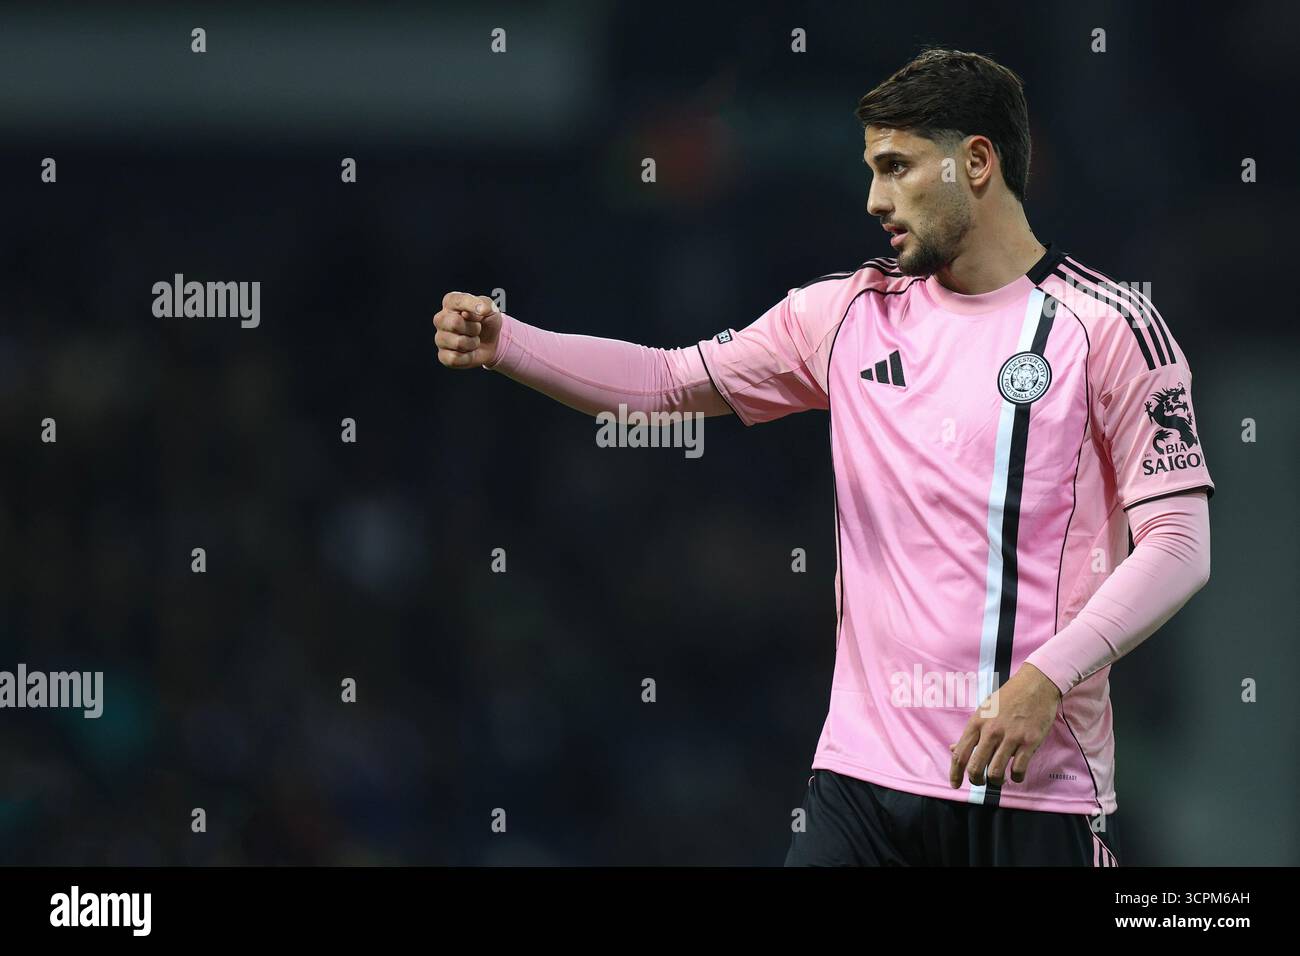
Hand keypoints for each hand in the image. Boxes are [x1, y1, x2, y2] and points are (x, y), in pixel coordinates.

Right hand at [434, 291, 502, 368]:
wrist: (491, 343)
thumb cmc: (486, 322)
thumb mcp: (491, 309)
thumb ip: (486, 304)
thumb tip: (481, 309)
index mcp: (450, 303)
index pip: (457, 301)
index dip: (472, 306)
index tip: (484, 312)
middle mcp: (440, 319)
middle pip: (455, 323)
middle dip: (474, 328)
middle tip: (477, 329)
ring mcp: (439, 338)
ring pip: (458, 343)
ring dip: (473, 343)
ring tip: (473, 340)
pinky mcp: (442, 356)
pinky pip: (455, 358)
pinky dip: (468, 357)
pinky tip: (468, 352)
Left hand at [948, 663, 1061, 788]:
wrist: (1035, 685)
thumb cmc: (1007, 698)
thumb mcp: (983, 711)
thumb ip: (971, 732)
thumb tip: (953, 749)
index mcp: (976, 723)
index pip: (960, 754)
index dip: (955, 773)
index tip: (955, 785)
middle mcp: (991, 732)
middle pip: (976, 767)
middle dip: (976, 780)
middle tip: (980, 782)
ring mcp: (1010, 737)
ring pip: (996, 772)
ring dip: (996, 781)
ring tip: (999, 779)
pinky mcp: (1029, 742)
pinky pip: (1019, 769)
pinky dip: (1017, 777)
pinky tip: (1017, 775)